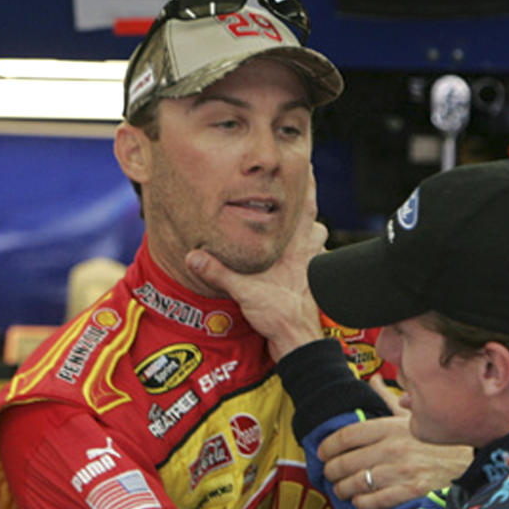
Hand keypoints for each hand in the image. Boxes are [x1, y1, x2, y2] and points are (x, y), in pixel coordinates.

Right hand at [186, 171, 326, 360]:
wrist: (297, 342)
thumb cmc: (281, 315)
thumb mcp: (244, 290)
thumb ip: (218, 271)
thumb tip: (193, 256)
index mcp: (297, 247)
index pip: (306, 207)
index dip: (308, 185)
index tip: (307, 166)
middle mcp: (309, 255)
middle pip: (314, 223)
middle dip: (305, 210)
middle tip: (294, 196)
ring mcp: (311, 271)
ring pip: (315, 243)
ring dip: (306, 234)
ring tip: (290, 228)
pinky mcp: (309, 287)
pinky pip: (310, 263)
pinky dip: (303, 258)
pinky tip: (289, 263)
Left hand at [317, 375, 472, 508]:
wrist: (475, 461)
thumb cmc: (441, 439)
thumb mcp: (415, 415)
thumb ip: (389, 399)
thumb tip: (372, 380)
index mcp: (391, 426)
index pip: (347, 435)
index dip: (328, 445)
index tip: (322, 452)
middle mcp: (394, 447)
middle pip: (346, 461)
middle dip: (331, 471)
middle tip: (328, 474)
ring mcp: (402, 470)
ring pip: (356, 483)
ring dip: (343, 489)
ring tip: (341, 490)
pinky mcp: (412, 491)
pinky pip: (374, 501)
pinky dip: (362, 503)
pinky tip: (361, 501)